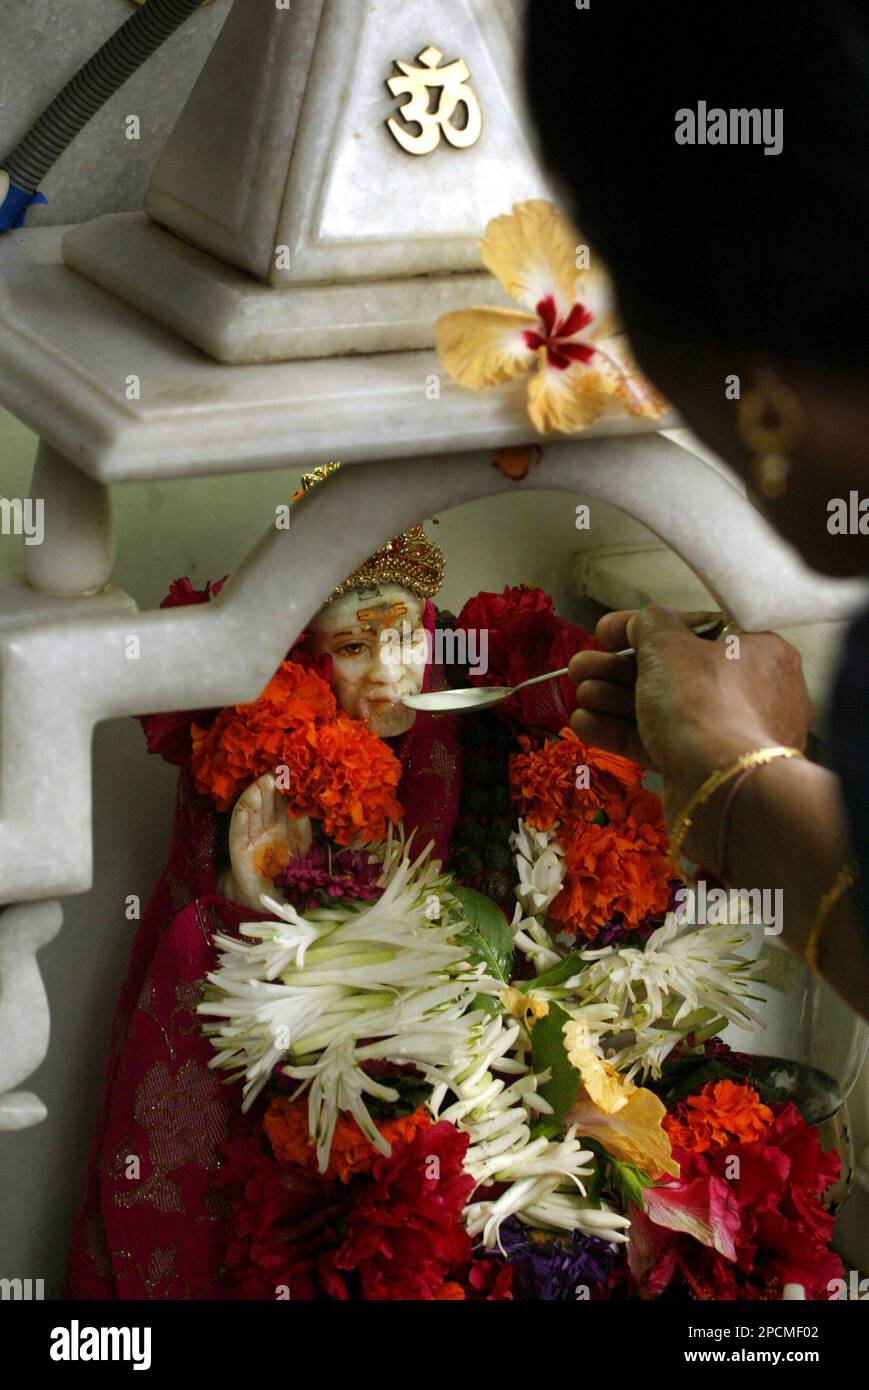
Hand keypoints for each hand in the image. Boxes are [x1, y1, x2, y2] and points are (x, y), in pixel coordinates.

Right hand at [226, 773, 312, 911]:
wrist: (272, 900)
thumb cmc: (289, 872)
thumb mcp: (302, 844)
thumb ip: (303, 824)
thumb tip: (307, 801)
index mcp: (282, 823)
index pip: (282, 800)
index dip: (286, 786)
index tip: (293, 770)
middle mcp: (265, 825)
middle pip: (266, 800)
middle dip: (272, 785)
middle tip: (279, 769)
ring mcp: (251, 834)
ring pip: (251, 809)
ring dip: (256, 793)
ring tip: (263, 780)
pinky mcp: (239, 847)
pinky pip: (238, 828)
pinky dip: (241, 815)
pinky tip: (247, 803)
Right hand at [568, 606, 813, 858]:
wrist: (719, 787)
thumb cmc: (700, 701)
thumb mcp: (669, 645)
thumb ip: (650, 623)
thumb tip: (643, 624)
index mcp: (757, 649)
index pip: (694, 628)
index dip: (642, 627)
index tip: (603, 632)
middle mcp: (749, 689)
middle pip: (671, 670)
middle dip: (616, 668)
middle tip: (578, 667)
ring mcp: (727, 733)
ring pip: (661, 707)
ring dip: (612, 697)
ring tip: (578, 692)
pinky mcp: (702, 768)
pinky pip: (660, 741)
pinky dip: (621, 731)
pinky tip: (583, 723)